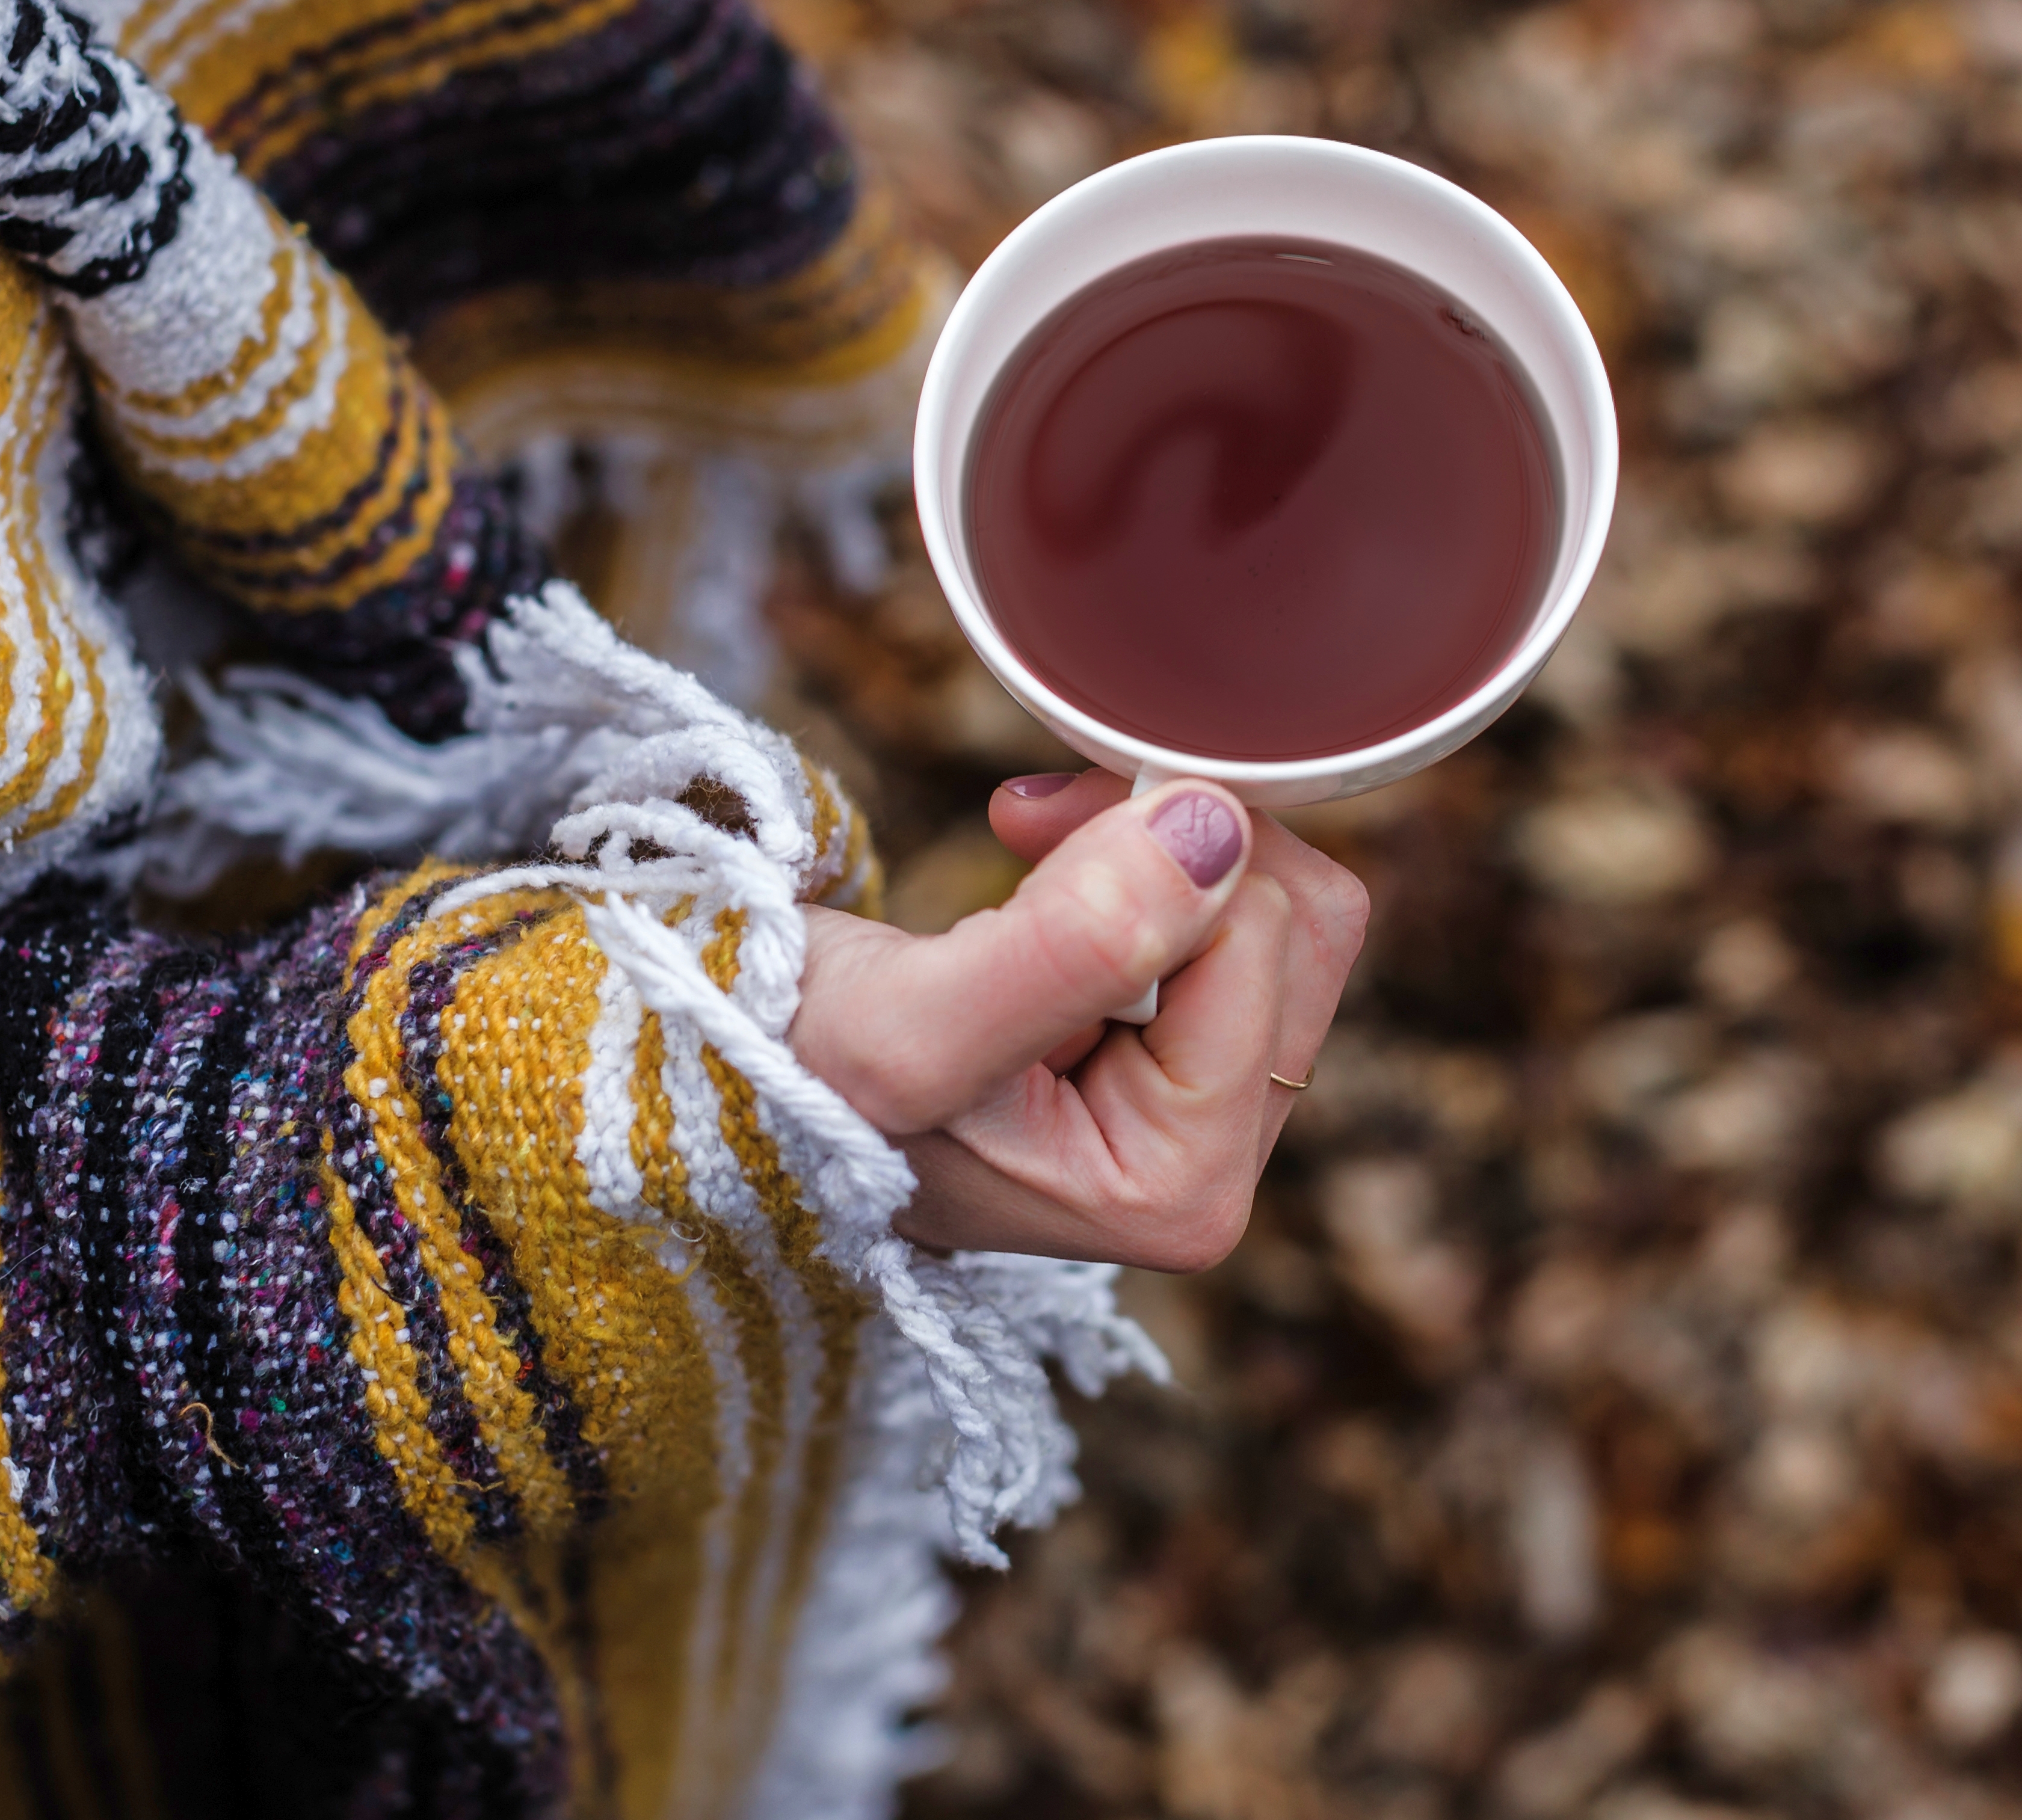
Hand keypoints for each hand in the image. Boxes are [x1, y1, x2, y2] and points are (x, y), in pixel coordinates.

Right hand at [789, 772, 1368, 1271]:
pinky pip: (1237, 914)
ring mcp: (1202, 1117)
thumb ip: (1070, 944)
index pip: (1262, 941)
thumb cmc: (787, 1075)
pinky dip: (1147, 857)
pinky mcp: (1179, 1060)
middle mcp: (1214, 1171)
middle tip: (1028, 826)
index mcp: (1178, 1194)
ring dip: (1154, 842)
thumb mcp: (908, 1025)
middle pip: (1301, 929)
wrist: (720, 1075)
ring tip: (1028, 850)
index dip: (1152, 848)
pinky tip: (1046, 871)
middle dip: (1169, 841)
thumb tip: (1218, 832)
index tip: (1019, 827)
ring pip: (1280, 910)